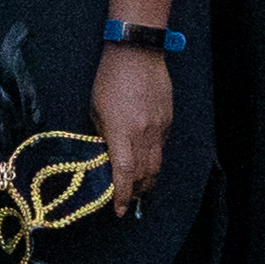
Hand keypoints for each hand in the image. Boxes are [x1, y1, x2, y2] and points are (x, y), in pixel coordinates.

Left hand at [91, 38, 173, 199]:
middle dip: (136, 192)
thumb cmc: (109, 78)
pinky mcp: (168, 120)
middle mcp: (143, 133)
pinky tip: (146, 159)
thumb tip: (106, 157)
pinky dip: (153, 158)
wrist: (138, 53)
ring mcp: (159, 127)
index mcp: (121, 132)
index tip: (118, 210)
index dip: (121, 195)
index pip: (124, 173)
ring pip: (156, 163)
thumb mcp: (96, 109)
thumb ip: (102, 136)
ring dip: (147, 180)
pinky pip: (161, 146)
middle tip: (128, 201)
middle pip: (144, 174)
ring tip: (139, 189)